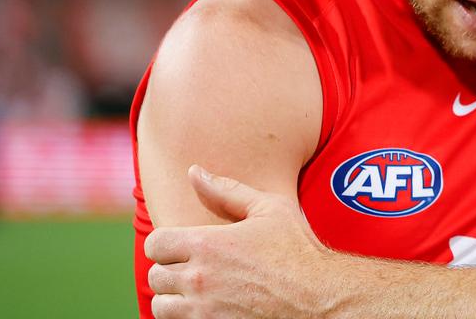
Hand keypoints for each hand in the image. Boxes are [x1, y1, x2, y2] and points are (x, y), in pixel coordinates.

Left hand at [144, 165, 340, 318]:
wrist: (320, 297)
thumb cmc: (297, 250)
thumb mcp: (269, 210)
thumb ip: (227, 190)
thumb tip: (194, 172)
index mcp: (207, 244)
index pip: (156, 244)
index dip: (167, 244)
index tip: (184, 246)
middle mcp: (199, 279)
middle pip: (157, 276)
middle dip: (172, 270)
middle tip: (197, 269)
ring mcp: (204, 311)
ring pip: (162, 306)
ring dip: (175, 298)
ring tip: (200, 291)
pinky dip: (188, 317)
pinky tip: (210, 307)